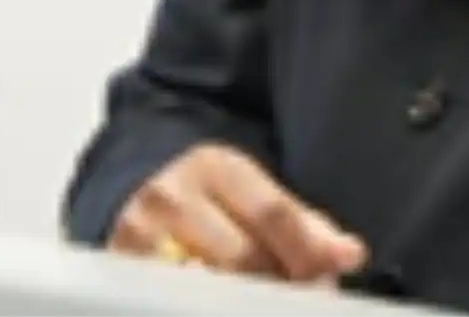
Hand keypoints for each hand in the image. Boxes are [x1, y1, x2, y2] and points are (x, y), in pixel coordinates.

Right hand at [108, 143, 366, 281]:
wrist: (131, 190)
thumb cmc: (205, 198)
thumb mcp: (250, 191)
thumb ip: (299, 223)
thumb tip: (348, 254)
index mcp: (215, 166)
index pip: (272, 213)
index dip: (310, 249)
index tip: (340, 268)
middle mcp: (172, 196)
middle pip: (243, 258)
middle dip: (284, 286)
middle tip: (308, 298)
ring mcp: (138, 238)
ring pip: (209, 287)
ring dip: (250, 301)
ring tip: (272, 302)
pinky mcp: (120, 267)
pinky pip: (176, 297)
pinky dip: (209, 302)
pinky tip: (227, 302)